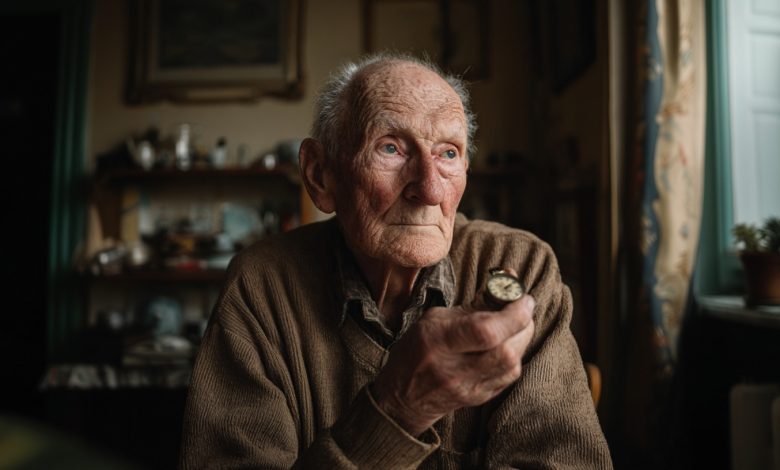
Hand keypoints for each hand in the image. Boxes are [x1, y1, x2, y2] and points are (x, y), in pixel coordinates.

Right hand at [371, 294, 535, 435]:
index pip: (485, 332)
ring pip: (512, 365)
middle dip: (523, 324)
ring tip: (514, 324)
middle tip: (522, 308)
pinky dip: (514, 355)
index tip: (522, 297)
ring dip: (521, 340)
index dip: (512, 313)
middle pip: (505, 351)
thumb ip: (473, 306)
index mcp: (438, 341)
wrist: (403, 396)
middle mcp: (453, 369)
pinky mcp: (479, 399)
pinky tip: (505, 344)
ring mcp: (468, 389)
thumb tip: (507, 280)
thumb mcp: (435, 319)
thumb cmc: (418, 348)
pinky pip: (508, 376)